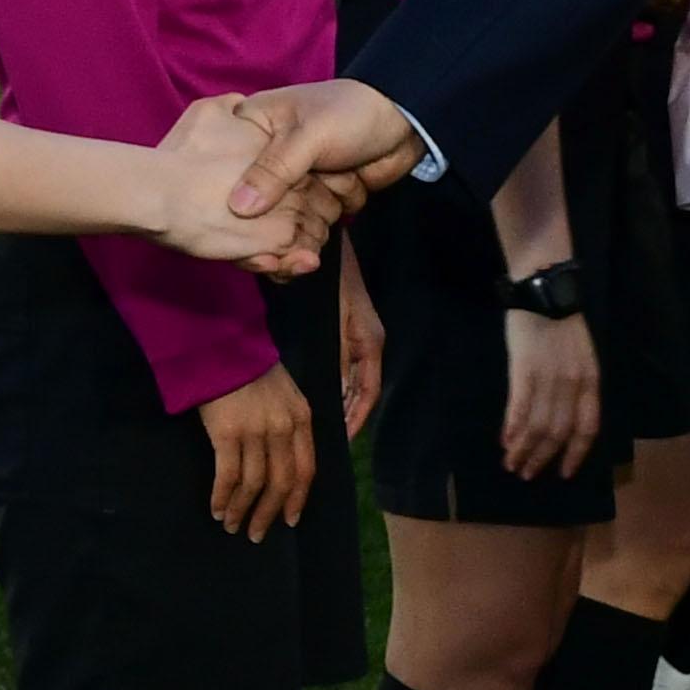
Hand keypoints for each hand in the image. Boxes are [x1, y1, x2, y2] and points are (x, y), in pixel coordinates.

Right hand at [198, 361, 318, 539]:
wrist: (222, 345)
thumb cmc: (251, 369)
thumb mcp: (285, 393)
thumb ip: (290, 424)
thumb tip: (285, 463)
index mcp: (302, 418)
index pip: (306, 470)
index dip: (297, 500)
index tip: (289, 520)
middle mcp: (283, 428)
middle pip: (281, 483)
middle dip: (268, 513)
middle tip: (256, 533)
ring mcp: (256, 432)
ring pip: (254, 484)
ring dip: (242, 509)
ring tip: (232, 524)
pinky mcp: (227, 434)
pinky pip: (228, 476)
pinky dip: (222, 496)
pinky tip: (217, 508)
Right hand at [226, 79, 425, 224]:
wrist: (404, 121)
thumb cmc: (351, 113)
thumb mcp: (309, 135)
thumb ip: (274, 170)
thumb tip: (238, 207)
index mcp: (252, 128)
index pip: (225, 173)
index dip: (230, 204)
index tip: (239, 228)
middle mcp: (267, 157)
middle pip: (253, 206)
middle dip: (276, 225)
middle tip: (292, 231)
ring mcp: (293, 180)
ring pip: (285, 222)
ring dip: (311, 221)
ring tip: (333, 191)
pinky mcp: (316, 197)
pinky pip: (310, 227)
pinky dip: (327, 226)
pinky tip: (343, 209)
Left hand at [338, 236, 385, 436]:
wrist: (325, 247)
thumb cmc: (330, 282)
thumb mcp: (333, 322)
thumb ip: (337, 359)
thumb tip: (338, 396)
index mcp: (371, 344)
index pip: (368, 393)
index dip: (355, 419)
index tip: (340, 442)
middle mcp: (368, 344)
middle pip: (362, 391)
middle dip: (348, 416)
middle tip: (327, 442)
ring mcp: (357, 338)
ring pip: (352, 381)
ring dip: (341, 403)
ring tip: (322, 427)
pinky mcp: (345, 331)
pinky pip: (343, 368)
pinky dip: (334, 386)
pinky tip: (318, 396)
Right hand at [500, 308, 600, 480]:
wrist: (545, 289)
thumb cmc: (562, 321)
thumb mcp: (582, 354)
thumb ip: (577, 384)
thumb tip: (563, 416)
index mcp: (591, 380)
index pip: (587, 428)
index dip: (576, 454)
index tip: (565, 473)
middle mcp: (573, 384)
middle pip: (559, 433)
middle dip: (543, 458)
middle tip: (528, 474)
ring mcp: (549, 378)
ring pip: (539, 427)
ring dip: (525, 450)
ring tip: (512, 464)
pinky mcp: (525, 370)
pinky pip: (520, 408)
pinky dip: (513, 429)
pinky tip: (506, 442)